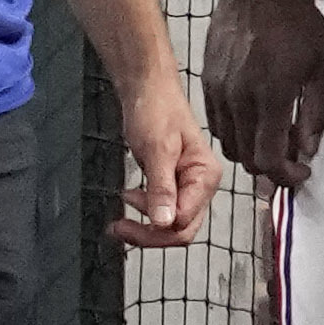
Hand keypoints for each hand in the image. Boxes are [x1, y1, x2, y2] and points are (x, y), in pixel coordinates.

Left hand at [111, 63, 220, 245]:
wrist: (147, 89)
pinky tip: (130, 201)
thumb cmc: (156, 110)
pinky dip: (145, 214)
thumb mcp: (157, 149)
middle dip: (150, 235)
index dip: (156, 228)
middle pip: (181, 230)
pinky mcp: (174, 184)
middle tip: (119, 228)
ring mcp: (188, 186)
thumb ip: (161, 187)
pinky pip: (164, 211)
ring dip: (146, 228)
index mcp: (205, 177)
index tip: (127, 218)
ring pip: (172, 224)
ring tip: (119, 219)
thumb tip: (164, 222)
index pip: (185, 222)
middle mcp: (201, 185)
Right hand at [202, 0, 323, 198]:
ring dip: (252, 152)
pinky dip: (235, 132)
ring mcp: (220, 92)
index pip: (269, 159)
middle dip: (272, 168)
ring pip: (230, 144)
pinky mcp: (207, 82)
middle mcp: (240, 100)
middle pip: (248, 159)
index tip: (302, 172)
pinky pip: (217, 123)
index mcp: (272, 97)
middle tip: (292, 155)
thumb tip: (309, 148)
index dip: (286, 177)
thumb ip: (318, 111)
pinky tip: (254, 118)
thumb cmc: (298, 23)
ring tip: (274, 136)